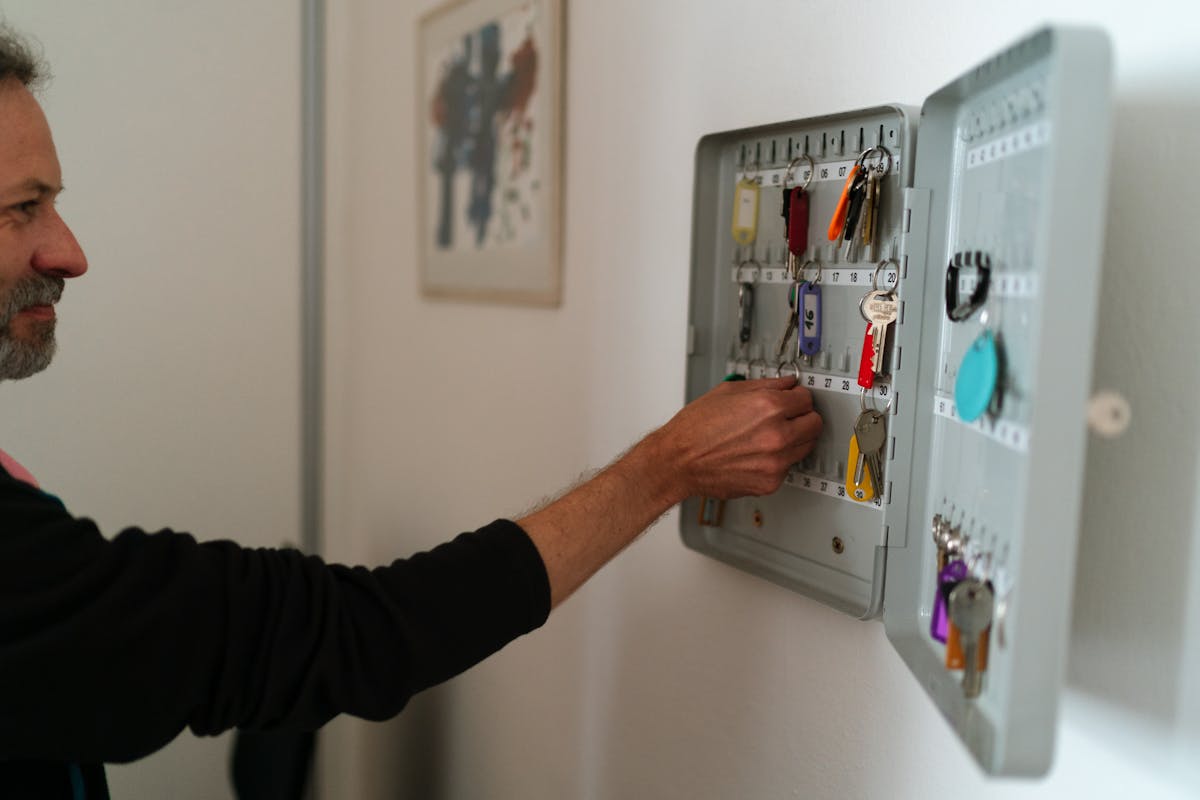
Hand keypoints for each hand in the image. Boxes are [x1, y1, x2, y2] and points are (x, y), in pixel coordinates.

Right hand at [650, 376, 821, 499]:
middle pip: (815, 424)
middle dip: (803, 418)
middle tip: (788, 417)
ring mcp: (776, 462)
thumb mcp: (729, 391)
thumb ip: (766, 385)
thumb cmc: (695, 428)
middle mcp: (777, 435)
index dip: (798, 397)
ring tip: (768, 436)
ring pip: (806, 447)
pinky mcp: (770, 482)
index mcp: (769, 407)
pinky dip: (778, 460)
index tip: (793, 400)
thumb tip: (787, 383)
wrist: (678, 461)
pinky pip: (788, 466)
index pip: (807, 399)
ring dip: (794, 439)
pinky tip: (757, 453)